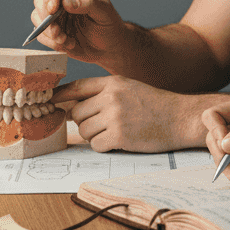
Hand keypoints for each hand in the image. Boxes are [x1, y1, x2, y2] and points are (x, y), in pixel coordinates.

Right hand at [31, 0, 129, 62]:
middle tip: (59, 32)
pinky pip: (40, 35)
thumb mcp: (105, 12)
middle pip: (40, 0)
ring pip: (37, 17)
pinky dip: (52, 42)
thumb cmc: (109, 25)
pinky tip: (68, 44)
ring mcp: (54, 15)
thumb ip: (89, 3)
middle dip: (47, 18)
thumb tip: (66, 2)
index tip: (53, 10)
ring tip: (66, 40)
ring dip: (49, 32)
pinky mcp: (51, 30)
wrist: (108, 47)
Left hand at [55, 76, 210, 152]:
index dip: (59, 96)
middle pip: (76, 113)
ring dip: (94, 135)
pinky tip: (120, 140)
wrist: (180, 117)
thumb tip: (71, 109)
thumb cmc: (155, 105)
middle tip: (101, 125)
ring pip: (84, 131)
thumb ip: (102, 94)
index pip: (76, 87)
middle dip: (84, 122)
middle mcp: (111, 97)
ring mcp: (115, 116)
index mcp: (112, 83)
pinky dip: (104, 146)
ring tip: (114, 132)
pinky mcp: (120, 136)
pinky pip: (96, 145)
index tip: (50, 103)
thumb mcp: (129, 88)